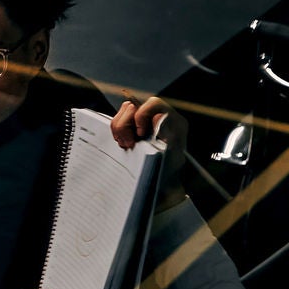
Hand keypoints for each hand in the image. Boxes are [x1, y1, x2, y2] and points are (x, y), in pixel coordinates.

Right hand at [113, 96, 188, 211]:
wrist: (163, 185)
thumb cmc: (168, 171)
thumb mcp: (171, 155)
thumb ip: (168, 134)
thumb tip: (159, 115)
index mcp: (173, 121)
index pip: (153, 104)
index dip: (141, 115)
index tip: (139, 135)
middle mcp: (158, 118)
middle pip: (132, 107)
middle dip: (124, 125)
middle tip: (127, 144)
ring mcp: (144, 123)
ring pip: (122, 114)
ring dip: (118, 129)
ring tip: (124, 145)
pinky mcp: (132, 129)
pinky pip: (118, 123)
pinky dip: (116, 133)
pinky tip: (122, 144)